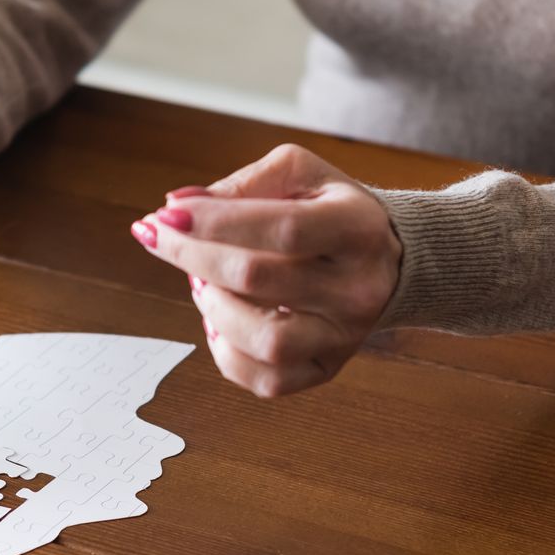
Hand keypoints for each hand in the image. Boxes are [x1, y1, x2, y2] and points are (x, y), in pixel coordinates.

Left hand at [130, 144, 400, 396]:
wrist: (394, 260)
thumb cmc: (333, 211)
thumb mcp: (302, 174)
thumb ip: (243, 183)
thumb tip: (178, 204)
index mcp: (357, 228)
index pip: (280, 227)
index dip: (214, 222)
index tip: (166, 212)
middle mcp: (358, 287)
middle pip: (256, 279)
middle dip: (192, 256)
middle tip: (160, 237)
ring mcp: (344, 335)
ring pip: (263, 339)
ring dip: (212, 308)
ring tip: (203, 282)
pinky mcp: (328, 368)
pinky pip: (267, 379)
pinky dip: (227, 353)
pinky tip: (221, 320)